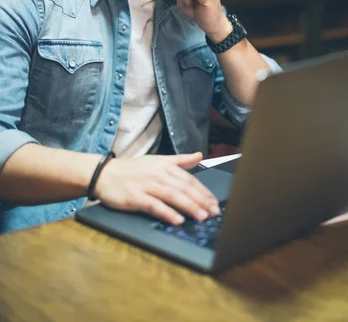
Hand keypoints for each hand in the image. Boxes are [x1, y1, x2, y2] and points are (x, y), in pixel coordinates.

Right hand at [94, 152, 219, 224]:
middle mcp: (158, 174)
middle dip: (201, 200)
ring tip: (202, 216)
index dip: (203, 191)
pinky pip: (154, 206)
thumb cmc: (132, 169)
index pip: (189, 179)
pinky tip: (178, 220)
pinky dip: (167, 213)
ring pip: (173, 196)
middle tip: (214, 212)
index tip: (215, 202)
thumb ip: (180, 160)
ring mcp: (147, 186)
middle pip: (184, 188)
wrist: (104, 173)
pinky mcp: (136, 197)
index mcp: (165, 165)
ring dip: (189, 207)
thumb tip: (199, 155)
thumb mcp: (158, 160)